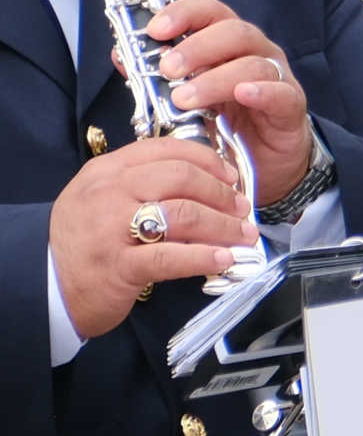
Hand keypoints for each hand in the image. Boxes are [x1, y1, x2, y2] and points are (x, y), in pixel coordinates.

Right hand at [47, 137, 259, 340]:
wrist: (45, 285)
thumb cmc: (85, 241)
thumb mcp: (103, 199)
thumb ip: (142, 184)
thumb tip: (205, 182)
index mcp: (106, 171)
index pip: (166, 150)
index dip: (208, 160)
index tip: (231, 175)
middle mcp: (108, 193)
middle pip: (181, 178)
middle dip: (221, 193)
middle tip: (242, 208)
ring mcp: (111, 228)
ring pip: (183, 214)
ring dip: (223, 225)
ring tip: (243, 235)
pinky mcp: (118, 265)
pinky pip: (171, 256)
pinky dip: (205, 256)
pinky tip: (225, 258)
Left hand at [147, 0, 311, 206]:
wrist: (263, 166)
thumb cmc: (225, 125)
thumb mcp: (185, 99)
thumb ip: (157, 77)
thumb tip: (121, 55)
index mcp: (227, 45)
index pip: (210, 12)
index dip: (183, 13)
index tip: (154, 29)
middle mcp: (255, 54)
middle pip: (234, 32)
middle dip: (196, 47)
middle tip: (167, 70)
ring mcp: (277, 79)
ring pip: (253, 64)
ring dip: (216, 78)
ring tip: (186, 99)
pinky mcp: (291, 108)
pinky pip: (282, 93)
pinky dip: (262, 91)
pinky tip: (243, 95)